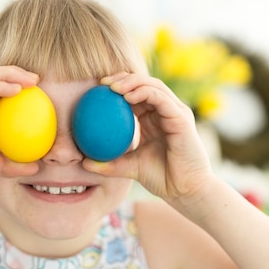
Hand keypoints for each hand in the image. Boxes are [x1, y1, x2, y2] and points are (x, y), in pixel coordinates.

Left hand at [85, 72, 212, 202]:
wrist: (185, 190)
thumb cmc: (162, 178)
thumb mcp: (129, 168)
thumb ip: (109, 163)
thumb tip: (83, 162)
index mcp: (155, 118)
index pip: (136, 94)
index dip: (117, 87)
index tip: (96, 90)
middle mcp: (166, 111)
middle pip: (144, 84)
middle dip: (123, 78)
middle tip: (102, 83)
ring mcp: (175, 113)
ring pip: (153, 86)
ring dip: (132, 82)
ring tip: (112, 86)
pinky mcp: (182, 118)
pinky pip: (161, 98)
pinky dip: (144, 92)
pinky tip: (127, 96)